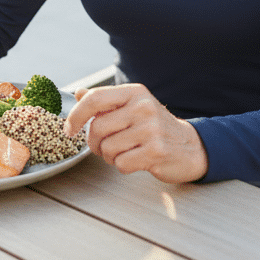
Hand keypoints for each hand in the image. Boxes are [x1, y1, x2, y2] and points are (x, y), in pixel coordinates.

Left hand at [64, 83, 207, 183]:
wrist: (189, 146)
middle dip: (95, 143)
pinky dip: (123, 166)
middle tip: (106, 146)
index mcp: (135, 93)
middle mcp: (143, 107)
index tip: (69, 129)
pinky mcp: (156, 151)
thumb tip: (78, 93)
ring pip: (108, 148)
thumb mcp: (133, 107)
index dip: (76, 115)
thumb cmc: (155, 128)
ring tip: (125, 152)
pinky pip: (121, 163)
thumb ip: (105, 102)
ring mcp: (151, 129)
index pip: (95, 98)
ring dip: (110, 156)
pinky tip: (136, 160)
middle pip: (97, 128)